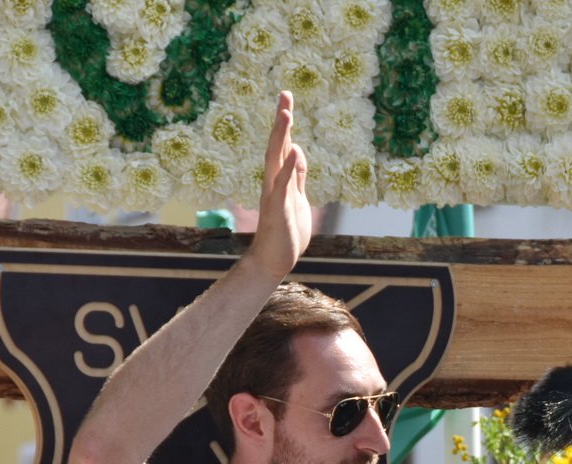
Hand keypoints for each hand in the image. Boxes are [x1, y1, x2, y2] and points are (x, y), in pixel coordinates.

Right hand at [246, 92, 313, 280]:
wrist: (274, 260)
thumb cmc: (286, 232)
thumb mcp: (298, 198)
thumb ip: (297, 176)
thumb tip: (298, 150)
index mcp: (279, 179)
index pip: (283, 145)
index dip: (285, 123)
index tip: (286, 99)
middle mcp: (273, 182)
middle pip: (277, 145)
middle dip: (281, 120)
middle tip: (285, 94)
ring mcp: (274, 195)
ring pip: (276, 160)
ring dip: (281, 137)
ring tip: (286, 114)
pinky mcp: (278, 209)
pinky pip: (283, 185)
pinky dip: (289, 167)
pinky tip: (294, 150)